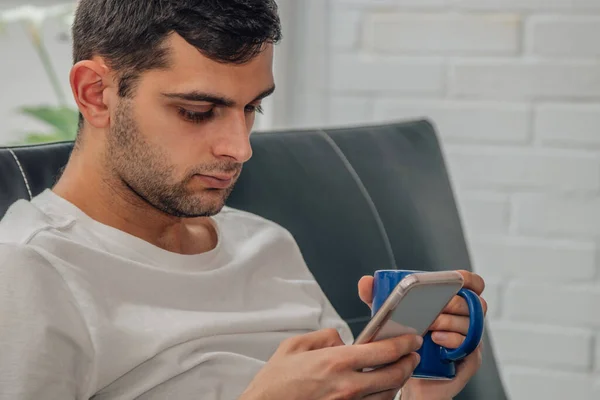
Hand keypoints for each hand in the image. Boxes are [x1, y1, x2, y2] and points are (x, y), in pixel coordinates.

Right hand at [240, 328, 422, 399]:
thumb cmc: (276, 383)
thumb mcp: (294, 346)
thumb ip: (324, 337)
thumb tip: (341, 339)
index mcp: (336, 362)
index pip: (383, 351)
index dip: (403, 343)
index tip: (411, 339)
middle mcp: (347, 386)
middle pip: (394, 375)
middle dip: (408, 363)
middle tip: (412, 355)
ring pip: (388, 394)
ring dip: (398, 381)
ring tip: (399, 371)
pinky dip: (382, 397)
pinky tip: (380, 389)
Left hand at [358, 270, 487, 399]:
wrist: (405, 375)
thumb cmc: (403, 342)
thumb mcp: (389, 316)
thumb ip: (377, 298)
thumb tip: (366, 282)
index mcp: (452, 305)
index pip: (473, 286)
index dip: (470, 280)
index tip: (458, 280)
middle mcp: (464, 321)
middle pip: (473, 304)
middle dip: (453, 303)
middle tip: (433, 308)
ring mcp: (469, 340)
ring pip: (470, 324)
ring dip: (449, 321)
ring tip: (430, 325)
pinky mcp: (468, 360)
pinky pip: (469, 347)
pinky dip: (453, 340)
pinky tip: (436, 340)